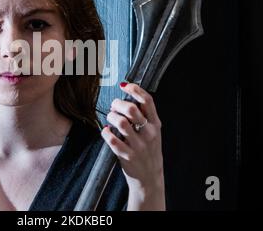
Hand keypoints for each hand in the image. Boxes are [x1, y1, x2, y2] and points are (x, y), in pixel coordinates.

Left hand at [101, 82, 164, 209]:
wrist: (150, 177)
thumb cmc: (148, 150)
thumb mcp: (153, 131)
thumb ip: (144, 116)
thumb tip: (128, 96)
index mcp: (156, 124)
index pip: (148, 101)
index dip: (135, 89)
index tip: (124, 85)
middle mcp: (149, 133)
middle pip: (132, 109)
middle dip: (118, 104)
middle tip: (114, 107)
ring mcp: (138, 145)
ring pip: (121, 122)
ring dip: (111, 117)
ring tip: (110, 119)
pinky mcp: (127, 156)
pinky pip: (112, 140)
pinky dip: (106, 133)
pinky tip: (107, 131)